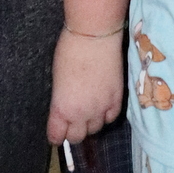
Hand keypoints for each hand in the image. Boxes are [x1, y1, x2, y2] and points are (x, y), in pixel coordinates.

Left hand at [47, 28, 125, 144]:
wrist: (94, 35)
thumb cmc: (68, 50)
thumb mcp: (57, 80)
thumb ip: (61, 99)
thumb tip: (65, 106)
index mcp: (61, 109)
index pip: (56, 137)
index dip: (57, 133)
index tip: (58, 127)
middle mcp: (80, 114)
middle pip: (77, 137)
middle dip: (75, 129)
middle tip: (75, 116)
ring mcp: (100, 107)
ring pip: (96, 128)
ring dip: (92, 121)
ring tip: (90, 107)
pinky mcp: (117, 98)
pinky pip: (111, 117)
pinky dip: (107, 113)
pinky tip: (103, 103)